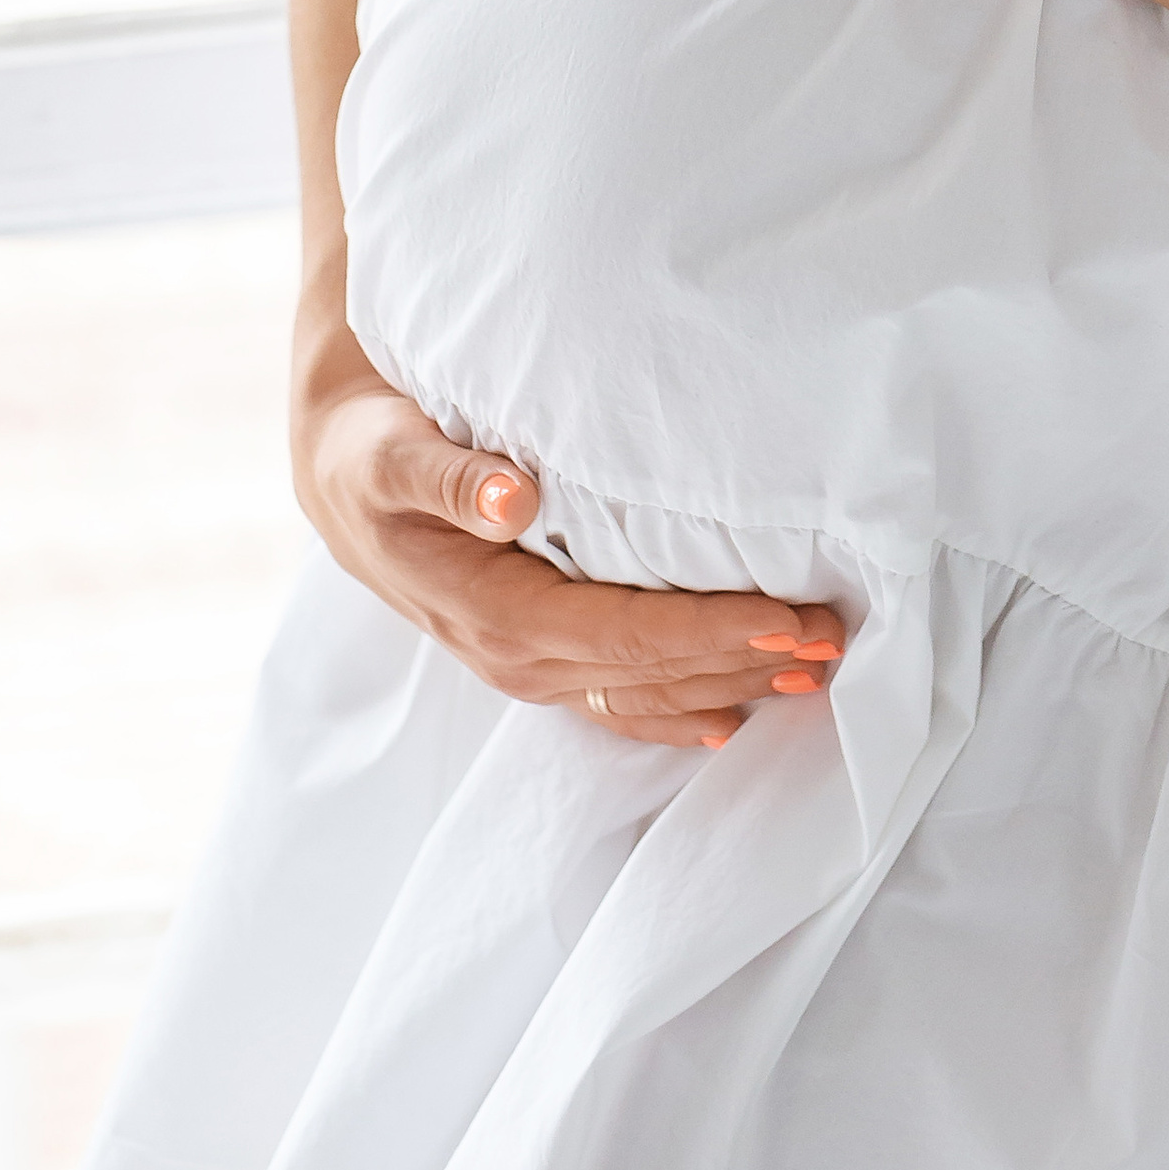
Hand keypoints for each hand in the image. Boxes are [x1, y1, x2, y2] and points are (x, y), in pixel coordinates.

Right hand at [293, 333, 844, 746]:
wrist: (336, 481)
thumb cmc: (371, 453)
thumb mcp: (393, 452)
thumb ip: (451, 476)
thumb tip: (512, 499)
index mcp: (492, 610)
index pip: (623, 635)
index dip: (707, 632)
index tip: (782, 617)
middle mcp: (516, 655)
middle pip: (649, 674)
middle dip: (741, 660)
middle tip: (831, 640)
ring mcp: (526, 665)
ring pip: (642, 697)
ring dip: (727, 687)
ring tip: (811, 672)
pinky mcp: (536, 655)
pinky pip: (617, 701)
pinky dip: (677, 711)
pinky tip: (731, 717)